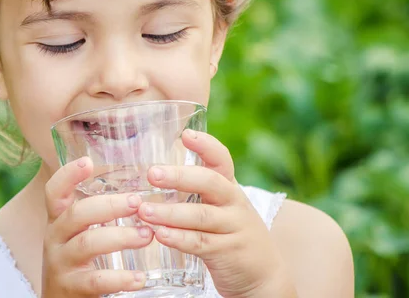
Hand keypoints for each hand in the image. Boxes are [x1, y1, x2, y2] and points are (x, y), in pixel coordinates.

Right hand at [42, 157, 153, 297]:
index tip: (87, 162)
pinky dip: (120, 278)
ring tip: (148, 235)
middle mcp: (55, 238)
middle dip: (109, 205)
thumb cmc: (77, 261)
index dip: (67, 175)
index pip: (54, 192)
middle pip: (77, 214)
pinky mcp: (71, 288)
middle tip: (138, 202)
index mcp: (58, 220)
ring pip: (88, 244)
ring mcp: (61, 263)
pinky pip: (96, 280)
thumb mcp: (78, 233)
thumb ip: (97, 214)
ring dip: (121, 237)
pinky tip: (140, 277)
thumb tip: (138, 192)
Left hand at [137, 130, 296, 297]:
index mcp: (228, 187)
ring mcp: (233, 227)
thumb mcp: (220, 206)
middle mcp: (233, 202)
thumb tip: (153, 174)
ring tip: (144, 210)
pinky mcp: (228, 252)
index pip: (221, 159)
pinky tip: (160, 235)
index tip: (186, 135)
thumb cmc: (229, 233)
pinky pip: (201, 243)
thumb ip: (195, 191)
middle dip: (179, 177)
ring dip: (170, 213)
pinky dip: (179, 239)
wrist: (264, 273)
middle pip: (209, 182)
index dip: (206, 145)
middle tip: (152, 174)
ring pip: (201, 215)